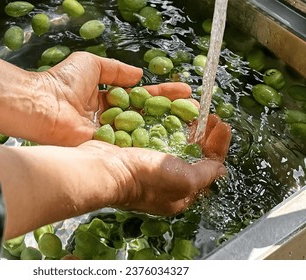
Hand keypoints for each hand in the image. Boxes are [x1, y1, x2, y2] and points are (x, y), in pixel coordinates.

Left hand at [32, 52, 190, 145]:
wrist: (43, 105)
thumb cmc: (62, 82)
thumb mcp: (92, 64)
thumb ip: (116, 70)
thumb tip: (139, 75)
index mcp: (107, 98)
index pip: (142, 95)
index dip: (164, 93)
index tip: (185, 90)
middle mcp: (112, 118)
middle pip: (147, 115)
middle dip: (172, 111)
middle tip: (197, 110)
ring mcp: (110, 134)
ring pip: (143, 131)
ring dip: (167, 127)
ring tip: (193, 125)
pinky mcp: (106, 148)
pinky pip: (132, 145)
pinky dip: (150, 143)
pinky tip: (172, 141)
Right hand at [78, 117, 230, 215]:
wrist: (104, 170)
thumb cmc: (145, 180)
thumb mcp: (184, 180)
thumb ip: (205, 174)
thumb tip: (221, 169)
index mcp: (180, 194)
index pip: (208, 169)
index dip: (218, 146)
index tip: (222, 125)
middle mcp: (166, 182)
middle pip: (192, 155)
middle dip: (204, 135)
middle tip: (210, 116)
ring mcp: (149, 168)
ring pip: (175, 144)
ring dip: (187, 128)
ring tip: (193, 112)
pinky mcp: (136, 154)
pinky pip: (157, 138)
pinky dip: (167, 127)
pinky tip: (170, 115)